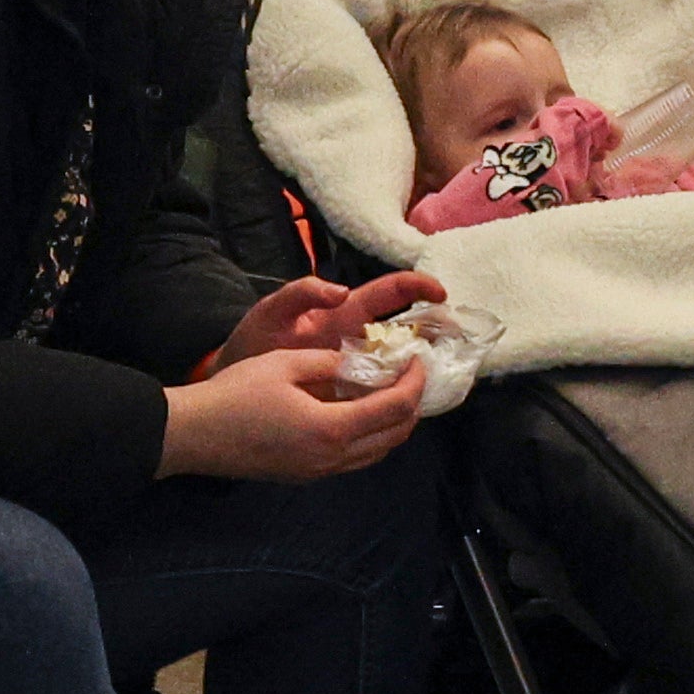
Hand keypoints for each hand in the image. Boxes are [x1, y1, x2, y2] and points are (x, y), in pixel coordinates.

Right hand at [163, 342, 431, 482]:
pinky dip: (370, 437)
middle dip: (411, 405)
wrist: (194, 436)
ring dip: (392, 424)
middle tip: (410, 376)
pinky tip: (358, 412)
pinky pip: (354, 459)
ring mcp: (318, 472)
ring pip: (376, 453)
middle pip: (394, 436)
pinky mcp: (305, 475)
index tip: (416, 360)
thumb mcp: (285, 364)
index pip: (394, 408)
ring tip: (390, 392)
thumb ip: (329, 363)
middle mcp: (331, 457)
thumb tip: (358, 363)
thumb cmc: (235, 395)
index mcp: (331, 428)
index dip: (413, 382)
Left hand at [203, 267, 445, 377]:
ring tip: (448, 370)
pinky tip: (413, 406)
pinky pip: (381, 395)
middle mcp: (354, 339)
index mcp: (341, 314)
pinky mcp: (347, 396)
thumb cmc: (251, 343)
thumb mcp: (270, 312)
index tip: (439, 293)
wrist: (232, 387)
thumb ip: (300, 294)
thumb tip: (339, 290)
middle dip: (434, 326)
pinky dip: (399, 397)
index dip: (415, 287)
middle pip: (404, 328)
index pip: (386, 293)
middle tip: (461, 335)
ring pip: (397, 365)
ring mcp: (353, 369)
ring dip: (422, 366)